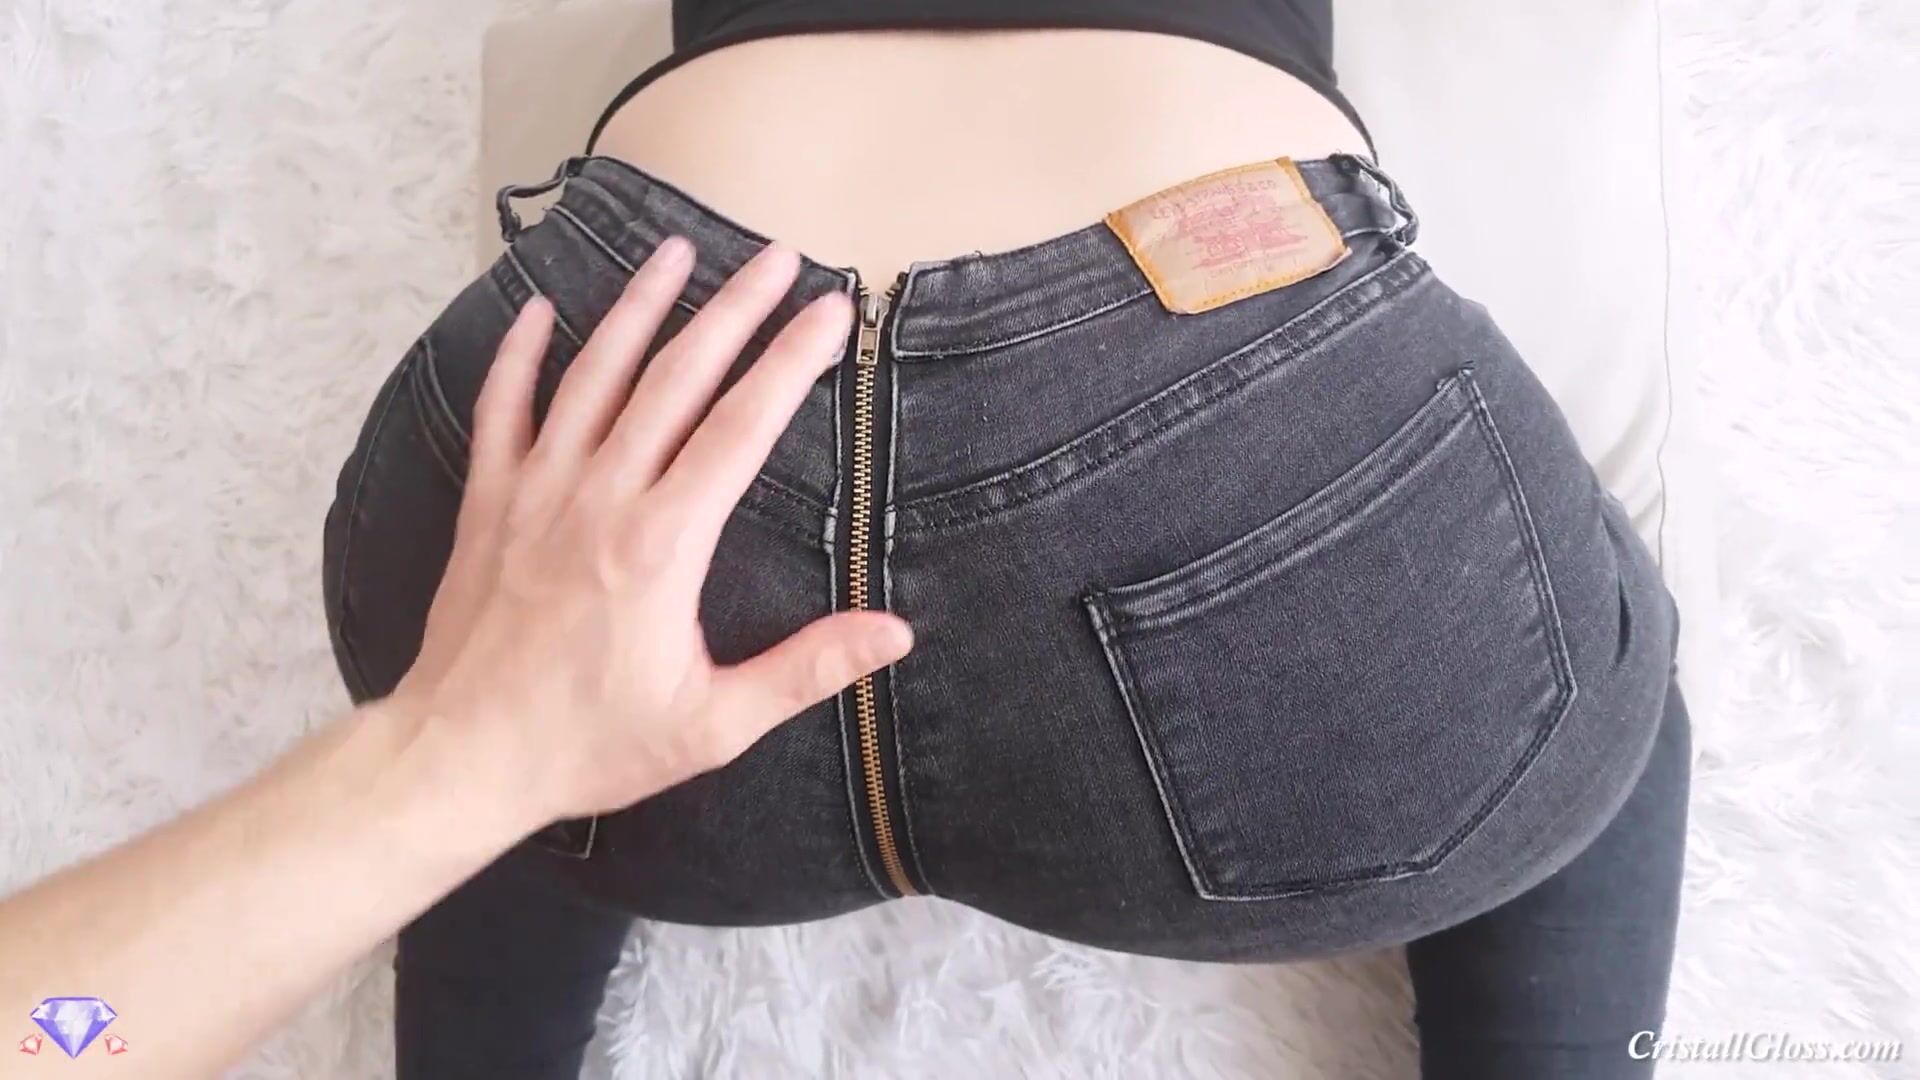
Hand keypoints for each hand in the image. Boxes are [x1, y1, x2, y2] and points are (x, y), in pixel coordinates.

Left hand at [388, 237, 912, 825]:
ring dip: (639, 307)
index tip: (830, 310)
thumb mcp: (714, 724)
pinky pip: (502, 410)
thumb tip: (895, 634)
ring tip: (678, 251)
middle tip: (778, 257)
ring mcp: (536, 492)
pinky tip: (540, 311)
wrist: (461, 757)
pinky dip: (520, 355)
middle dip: (733, 310)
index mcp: (662, 543)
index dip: (792, 360)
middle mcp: (600, 497)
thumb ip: (806, 670)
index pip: (742, 427)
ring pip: (593, 375)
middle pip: (676, 378)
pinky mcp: (488, 504)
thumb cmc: (589, 745)